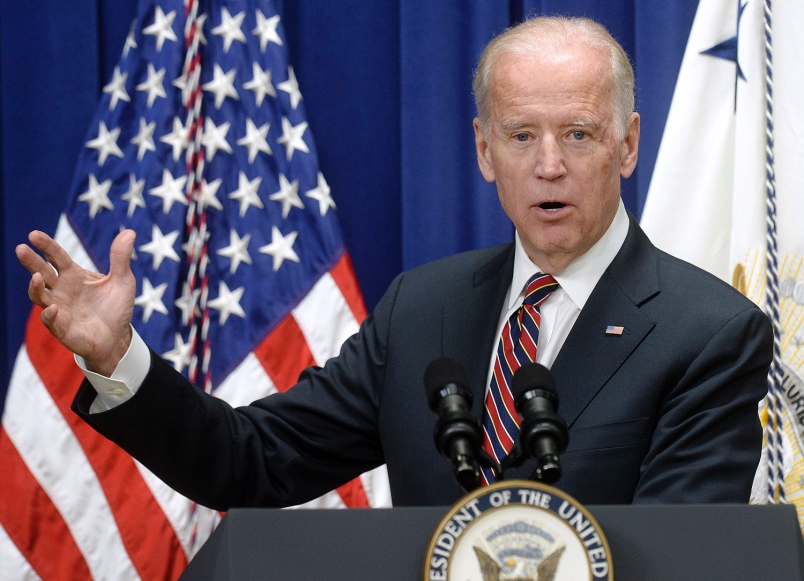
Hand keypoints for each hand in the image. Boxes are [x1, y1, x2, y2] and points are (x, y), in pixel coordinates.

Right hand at [16, 229, 137, 375]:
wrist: (118, 338)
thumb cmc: (116, 307)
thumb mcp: (123, 280)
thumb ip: (120, 257)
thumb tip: (129, 231)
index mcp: (73, 275)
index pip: (56, 257)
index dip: (46, 246)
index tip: (33, 234)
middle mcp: (61, 290)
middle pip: (41, 272)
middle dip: (31, 261)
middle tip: (21, 249)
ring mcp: (60, 309)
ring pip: (40, 296)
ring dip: (36, 287)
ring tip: (37, 277)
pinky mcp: (63, 329)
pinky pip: (51, 322)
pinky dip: (49, 315)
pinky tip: (53, 308)